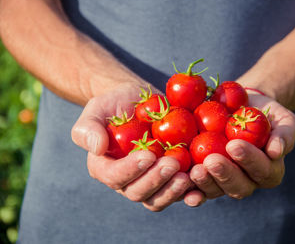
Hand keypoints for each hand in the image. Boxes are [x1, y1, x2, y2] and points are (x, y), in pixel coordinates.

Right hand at [71, 84, 198, 210]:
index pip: (115, 177)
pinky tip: (201, 187)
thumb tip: (96, 148)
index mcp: (105, 168)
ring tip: (189, 175)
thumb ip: (88, 128)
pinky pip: (179, 192)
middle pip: (139, 193)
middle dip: (156, 180)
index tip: (148, 154)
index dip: (131, 170)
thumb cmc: (115, 103)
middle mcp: (127, 180)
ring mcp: (150, 181)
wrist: (140, 101)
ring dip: (174, 191)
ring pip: (159, 198)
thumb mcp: (97, 108)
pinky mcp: (170, 178)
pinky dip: (190, 193)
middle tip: (173, 163)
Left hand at [189, 94, 294, 199]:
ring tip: (194, 170)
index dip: (249, 160)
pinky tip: (181, 184)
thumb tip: (277, 151)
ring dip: (205, 183)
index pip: (262, 170)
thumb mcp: (282, 119)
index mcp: (269, 171)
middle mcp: (248, 182)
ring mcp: (224, 183)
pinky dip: (189, 189)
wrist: (242, 108)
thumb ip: (284, 134)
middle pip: (238, 187)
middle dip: (224, 174)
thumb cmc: (265, 114)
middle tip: (211, 160)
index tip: (234, 145)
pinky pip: (197, 188)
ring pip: (216, 190)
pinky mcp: (206, 178)